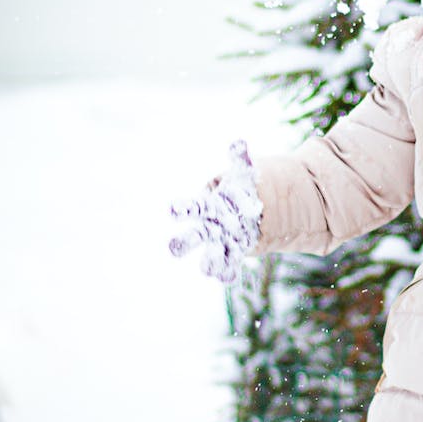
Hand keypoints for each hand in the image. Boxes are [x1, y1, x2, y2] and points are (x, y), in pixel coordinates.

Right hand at [169, 140, 261, 282]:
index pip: (189, 208)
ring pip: (210, 255)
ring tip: (207, 269)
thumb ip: (240, 159)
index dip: (180, 209)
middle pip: (192, 236)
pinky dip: (228, 271)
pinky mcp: (235, 252)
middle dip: (183, 242)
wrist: (251, 208)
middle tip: (173, 248)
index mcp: (207, 206)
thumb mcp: (243, 172)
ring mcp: (220, 241)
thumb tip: (239, 144)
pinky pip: (229, 264)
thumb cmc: (241, 188)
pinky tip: (228, 277)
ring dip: (209, 262)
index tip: (171, 209)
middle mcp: (208, 227)